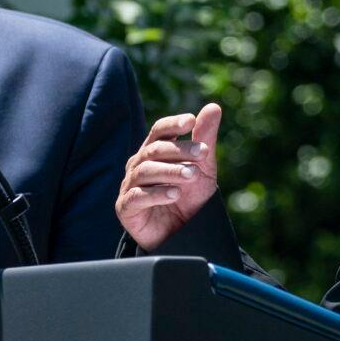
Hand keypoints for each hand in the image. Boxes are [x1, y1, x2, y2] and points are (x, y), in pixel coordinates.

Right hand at [116, 103, 221, 250]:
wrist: (181, 234)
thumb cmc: (189, 196)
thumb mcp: (202, 167)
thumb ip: (204, 138)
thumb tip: (213, 107)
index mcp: (154, 151)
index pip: (159, 130)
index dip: (173, 124)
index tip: (191, 121)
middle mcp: (138, 164)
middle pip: (154, 150)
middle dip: (180, 150)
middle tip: (203, 153)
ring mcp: (130, 185)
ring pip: (146, 171)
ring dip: (171, 171)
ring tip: (192, 175)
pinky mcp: (126, 207)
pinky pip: (138, 196)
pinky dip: (157, 194)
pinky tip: (175, 194)